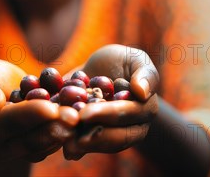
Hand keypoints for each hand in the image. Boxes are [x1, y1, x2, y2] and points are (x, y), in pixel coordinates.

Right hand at [0, 59, 78, 162]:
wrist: (3, 89)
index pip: (9, 123)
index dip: (30, 114)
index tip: (51, 107)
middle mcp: (1, 145)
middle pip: (30, 139)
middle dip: (53, 127)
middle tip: (74, 115)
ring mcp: (20, 150)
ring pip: (45, 145)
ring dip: (65, 132)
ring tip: (82, 117)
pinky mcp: (38, 150)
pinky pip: (54, 144)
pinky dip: (69, 132)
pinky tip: (83, 118)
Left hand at [63, 44, 159, 159]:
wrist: (104, 69)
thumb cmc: (123, 61)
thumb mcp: (135, 59)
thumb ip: (144, 73)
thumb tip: (142, 91)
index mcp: (145, 109)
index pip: (126, 114)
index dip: (106, 114)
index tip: (85, 114)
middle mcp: (134, 127)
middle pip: (116, 136)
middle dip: (93, 136)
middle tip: (72, 136)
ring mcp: (117, 136)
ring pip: (103, 145)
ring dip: (84, 147)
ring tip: (65, 145)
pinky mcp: (100, 139)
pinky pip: (91, 148)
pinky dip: (78, 149)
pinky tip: (64, 148)